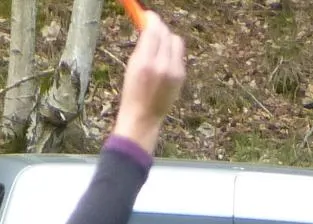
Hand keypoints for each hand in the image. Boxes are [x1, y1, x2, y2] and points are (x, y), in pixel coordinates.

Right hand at [111, 14, 187, 154]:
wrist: (143, 119)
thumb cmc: (132, 94)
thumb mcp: (131, 69)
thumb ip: (142, 47)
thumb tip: (149, 28)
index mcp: (144, 63)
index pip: (153, 30)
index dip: (152, 19)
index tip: (148, 16)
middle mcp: (162, 65)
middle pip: (166, 33)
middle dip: (159, 28)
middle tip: (152, 28)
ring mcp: (174, 71)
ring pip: (175, 41)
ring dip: (167, 40)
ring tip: (158, 47)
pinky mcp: (181, 76)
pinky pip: (179, 55)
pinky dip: (172, 53)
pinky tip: (163, 61)